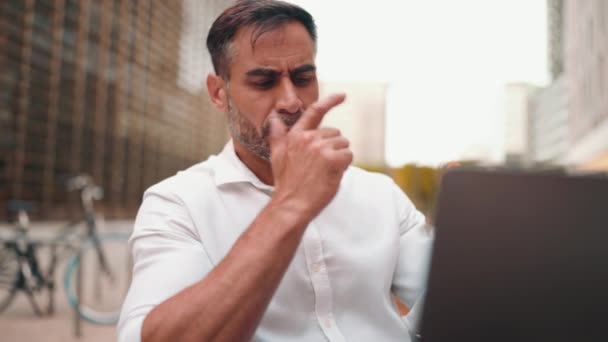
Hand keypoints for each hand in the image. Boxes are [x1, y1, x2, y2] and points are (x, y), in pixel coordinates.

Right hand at [269, 93, 351, 219]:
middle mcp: (308, 138)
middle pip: (335, 134)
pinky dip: (345, 166)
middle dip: (333, 148)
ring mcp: (320, 148)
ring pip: (343, 145)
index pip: (314, 113)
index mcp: (296, 135)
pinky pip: (348, 156)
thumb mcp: (277, 156)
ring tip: (325, 172)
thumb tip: (273, 119)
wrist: (291, 204)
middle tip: (320, 167)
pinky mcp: (332, 159)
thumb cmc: (287, 183)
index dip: (330, 101)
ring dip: (339, 158)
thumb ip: (277, 136)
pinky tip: (332, 175)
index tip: (342, 95)